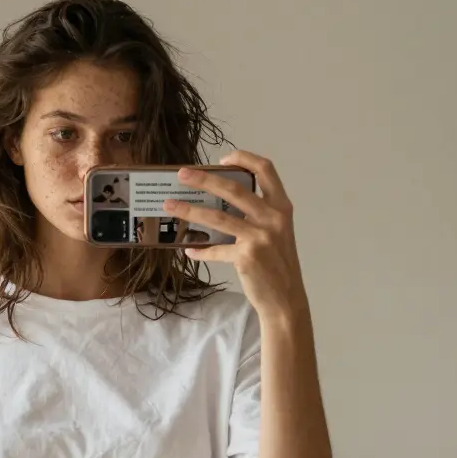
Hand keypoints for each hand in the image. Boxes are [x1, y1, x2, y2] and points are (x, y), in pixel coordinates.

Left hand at [163, 151, 308, 322]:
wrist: (286, 299)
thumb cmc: (278, 264)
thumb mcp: (277, 232)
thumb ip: (258, 214)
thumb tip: (220, 201)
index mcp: (281, 207)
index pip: (266, 169)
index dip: (244, 158)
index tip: (223, 158)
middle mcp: (273, 218)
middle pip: (233, 189)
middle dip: (204, 178)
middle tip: (182, 174)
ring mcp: (259, 237)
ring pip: (217, 217)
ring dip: (189, 210)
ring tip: (170, 205)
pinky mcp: (246, 256)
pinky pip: (215, 250)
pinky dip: (200, 250)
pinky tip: (189, 250)